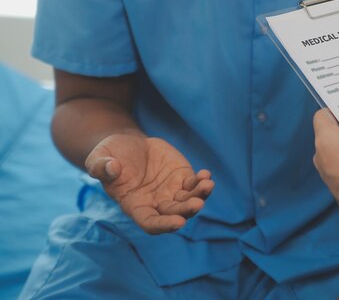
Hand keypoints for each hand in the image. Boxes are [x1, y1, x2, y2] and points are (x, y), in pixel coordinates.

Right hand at [85, 132, 213, 233]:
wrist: (128, 144)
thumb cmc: (111, 156)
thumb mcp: (99, 158)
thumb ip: (101, 166)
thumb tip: (112, 167)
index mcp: (135, 205)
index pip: (151, 223)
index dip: (164, 225)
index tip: (178, 223)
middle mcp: (156, 203)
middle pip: (175, 213)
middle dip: (187, 210)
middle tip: (197, 204)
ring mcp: (171, 191)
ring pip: (189, 200)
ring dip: (200, 196)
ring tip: (208, 185)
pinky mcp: (182, 177)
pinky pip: (194, 184)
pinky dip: (202, 181)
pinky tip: (206, 175)